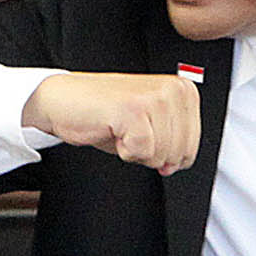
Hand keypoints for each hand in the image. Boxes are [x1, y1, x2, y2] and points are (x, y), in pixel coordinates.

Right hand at [20, 72, 202, 174]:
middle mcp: (173, 90)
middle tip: (129, 132)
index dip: (164, 154)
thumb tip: (175, 165)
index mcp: (183, 90)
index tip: (143, 135)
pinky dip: (124, 151)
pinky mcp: (134, 109)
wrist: (63, 100)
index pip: (192, 146)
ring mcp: (155, 97)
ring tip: (120, 129)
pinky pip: (142, 152)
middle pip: (178, 152)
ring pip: (161, 154)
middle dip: (150, 153)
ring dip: (136, 151)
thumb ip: (172, 143)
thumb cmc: (103, 112)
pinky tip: (113, 131)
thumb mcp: (149, 125)